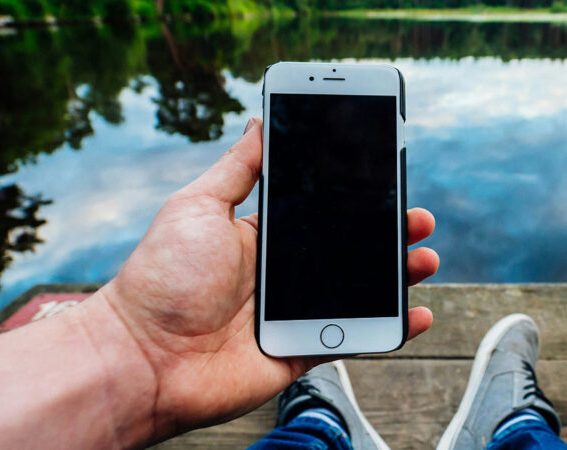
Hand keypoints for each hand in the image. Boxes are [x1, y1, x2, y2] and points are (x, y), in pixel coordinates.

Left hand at [96, 118, 439, 438]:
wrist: (142, 356)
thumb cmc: (162, 278)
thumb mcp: (197, 206)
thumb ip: (237, 169)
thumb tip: (257, 122)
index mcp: (260, 238)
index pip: (320, 213)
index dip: (355, 199)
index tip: (386, 182)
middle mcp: (281, 275)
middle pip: (348, 251)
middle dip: (388, 233)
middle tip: (417, 220)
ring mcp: (293, 315)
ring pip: (359, 292)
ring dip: (397, 277)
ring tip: (424, 259)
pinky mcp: (299, 351)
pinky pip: (353, 338)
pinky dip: (388, 330)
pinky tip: (414, 314)